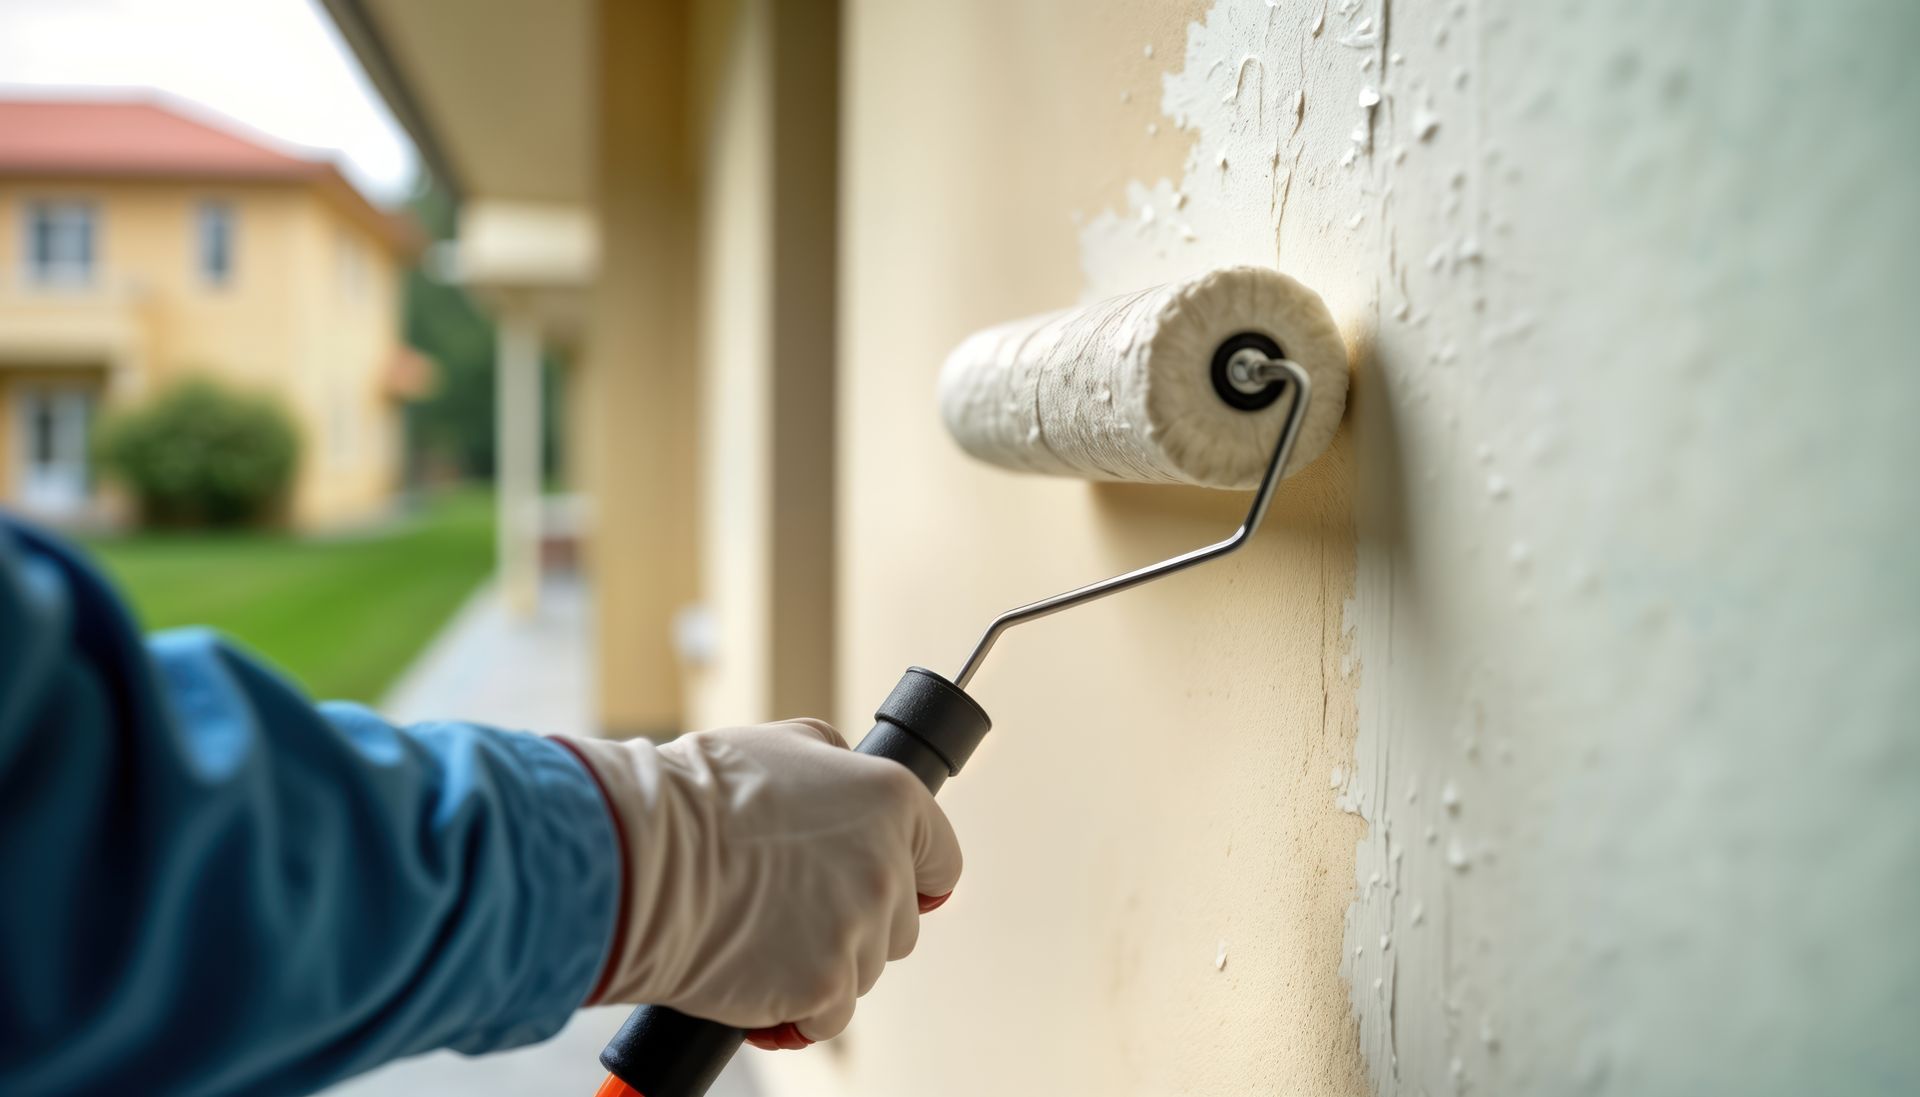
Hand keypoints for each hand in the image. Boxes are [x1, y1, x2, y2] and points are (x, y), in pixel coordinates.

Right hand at [558, 720, 961, 1042]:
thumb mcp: (780, 744)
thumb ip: (833, 761)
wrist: (641, 856)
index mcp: (891, 800)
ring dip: (821, 968)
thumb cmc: (696, 795)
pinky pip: (828, 1016)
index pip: (942, 861)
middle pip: (899, 926)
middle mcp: (887, 865)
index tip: (895, 895)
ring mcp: (858, 928)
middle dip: (854, 927)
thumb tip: (847, 770)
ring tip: (758, 938)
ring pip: (863, 973)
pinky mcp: (824, 985)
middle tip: (791, 913)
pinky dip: (796, 1010)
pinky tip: (755, 978)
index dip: (915, 881)